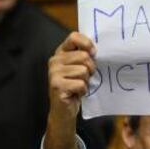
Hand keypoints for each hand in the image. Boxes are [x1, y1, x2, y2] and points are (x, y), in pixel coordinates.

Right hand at [45, 32, 96, 148]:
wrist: (64, 111)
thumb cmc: (75, 88)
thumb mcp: (79, 68)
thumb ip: (84, 56)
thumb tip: (96, 50)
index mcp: (60, 53)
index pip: (74, 37)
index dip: (87, 44)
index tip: (93, 53)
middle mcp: (54, 61)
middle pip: (84, 56)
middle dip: (90, 69)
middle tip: (85, 77)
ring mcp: (54, 73)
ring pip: (83, 71)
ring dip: (86, 81)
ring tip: (78, 86)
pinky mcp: (57, 86)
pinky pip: (81, 84)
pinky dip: (83, 90)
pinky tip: (76, 93)